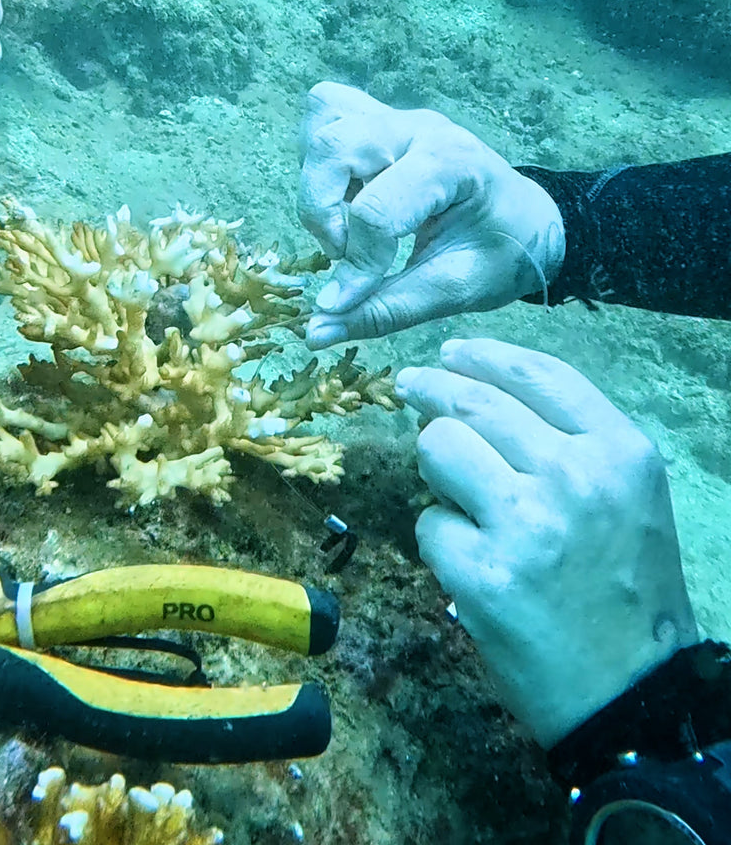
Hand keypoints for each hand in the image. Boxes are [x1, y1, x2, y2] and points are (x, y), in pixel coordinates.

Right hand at [299, 82, 565, 348]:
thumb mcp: (454, 291)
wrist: (530, 222)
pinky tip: (344, 195)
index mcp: (452, 164)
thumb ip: (384, 311)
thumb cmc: (502, 255)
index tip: (350, 299)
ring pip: (323, 123)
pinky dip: (321, 158)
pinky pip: (327, 113)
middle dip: (322, 212)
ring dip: (318, 182)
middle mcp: (419, 129)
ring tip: (346, 221)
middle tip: (346, 252)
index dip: (355, 264)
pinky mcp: (379, 120)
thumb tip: (315, 333)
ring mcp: (397, 118)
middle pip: (333, 145)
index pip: (375, 209)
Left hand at [394, 338, 697, 747]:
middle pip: (474, 403)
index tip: (449, 352)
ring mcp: (526, 524)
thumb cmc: (626, 586)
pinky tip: (470, 562)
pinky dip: (440, 538)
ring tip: (458, 494)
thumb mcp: (626, 498)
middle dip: (430, 389)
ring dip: (435, 465)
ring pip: (438, 448)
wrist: (631, 689)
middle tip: (409, 387)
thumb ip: (565, 440)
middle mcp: (576, 477)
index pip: (539, 375)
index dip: (483, 355)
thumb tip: (472, 393)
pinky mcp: (482, 573)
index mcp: (620, 452)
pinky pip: (428, 523)